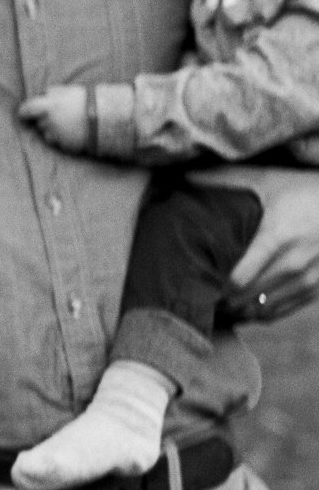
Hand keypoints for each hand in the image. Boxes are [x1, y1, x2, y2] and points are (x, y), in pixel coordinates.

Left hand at [17, 85, 88, 152]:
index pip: (26, 110)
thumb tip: (46, 93)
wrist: (107, 119)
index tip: (23, 113)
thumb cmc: (88, 100)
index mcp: (47, 107)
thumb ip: (55, 92)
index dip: (24, 111)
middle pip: (39, 122)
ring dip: (54, 129)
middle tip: (60, 115)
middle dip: (45, 119)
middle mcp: (49, 123)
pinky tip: (75, 131)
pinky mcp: (65, 146)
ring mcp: (57, 136)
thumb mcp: (70, 90)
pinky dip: (64, 138)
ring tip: (70, 123)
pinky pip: (60, 142)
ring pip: (48, 133)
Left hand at [198, 167, 318, 321]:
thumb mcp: (266, 179)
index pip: (239, 279)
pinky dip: (259, 315)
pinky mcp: (317, 287)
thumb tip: (184, 174)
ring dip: (237, 312)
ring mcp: (308, 278)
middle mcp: (294, 262)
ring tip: (214, 305)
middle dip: (220, 301)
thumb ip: (225, 178)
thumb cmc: (301, 189)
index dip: (214, 286)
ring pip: (263, 311)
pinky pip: (281, 312)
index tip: (194, 282)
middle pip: (246, 299)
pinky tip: (240, 308)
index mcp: (276, 237)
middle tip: (197, 297)